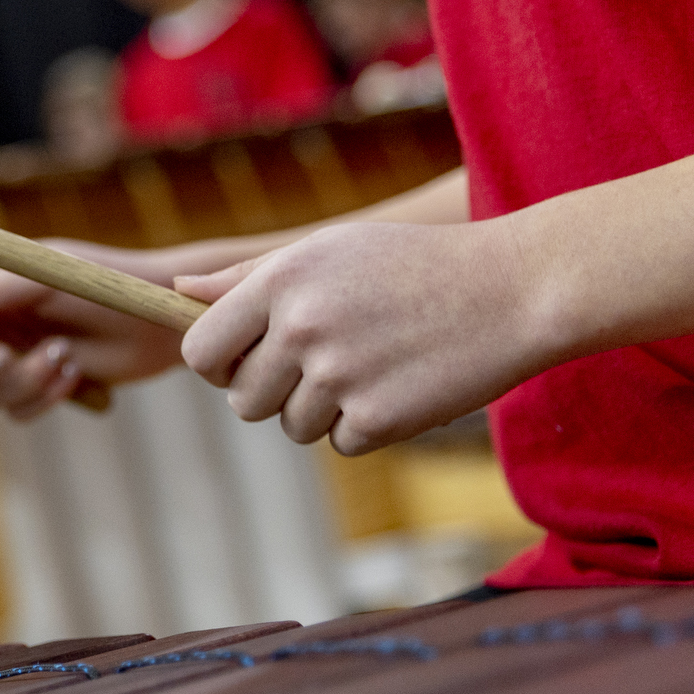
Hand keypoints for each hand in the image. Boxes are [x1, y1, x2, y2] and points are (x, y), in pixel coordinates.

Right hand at [0, 240, 187, 419]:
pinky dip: (42, 398)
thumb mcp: (43, 279)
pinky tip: (74, 375)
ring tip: (63, 360)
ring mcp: (13, 353)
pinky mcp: (39, 384)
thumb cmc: (107, 282)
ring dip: (20, 383)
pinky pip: (16, 411)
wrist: (165, 319)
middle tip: (2, 360)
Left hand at [176, 218, 551, 452]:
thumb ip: (248, 277)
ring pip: (291, 427)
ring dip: (324, 410)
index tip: (244, 362)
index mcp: (281, 281)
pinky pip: (340, 443)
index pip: (199, 351)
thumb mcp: (329, 249)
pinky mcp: (377, 418)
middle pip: (244, 401)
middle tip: (325, 364)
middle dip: (274, 393)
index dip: (217, 365)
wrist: (514, 289)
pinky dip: (367, 426)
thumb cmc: (414, 264)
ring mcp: (338, 376)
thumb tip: (179, 290)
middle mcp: (301, 328)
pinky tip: (400, 384)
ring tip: (372, 365)